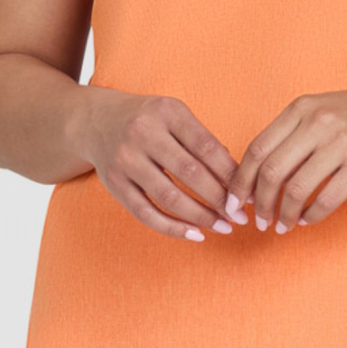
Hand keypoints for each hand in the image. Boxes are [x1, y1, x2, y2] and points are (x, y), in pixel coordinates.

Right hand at [70, 87, 242, 241]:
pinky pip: (146, 213)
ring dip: (201, 217)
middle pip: (189, 173)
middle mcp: (143, 134)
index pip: (206, 147)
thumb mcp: (175, 115)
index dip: (231, 174)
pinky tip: (196, 234)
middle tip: (241, 217)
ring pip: (168, 196)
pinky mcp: (114, 183)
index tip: (249, 194)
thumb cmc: (150, 119)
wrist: (97, 120)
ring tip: (224, 227)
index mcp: (167, 112)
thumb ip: (203, 140)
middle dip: (220, 199)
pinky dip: (173, 228)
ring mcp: (125, 160)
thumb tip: (238, 178)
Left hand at [222, 77, 346, 233]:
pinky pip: (326, 199)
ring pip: (295, 189)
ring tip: (281, 225)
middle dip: (258, 203)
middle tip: (257, 221)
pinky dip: (311, 216)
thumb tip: (258, 172)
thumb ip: (294, 132)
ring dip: (283, 214)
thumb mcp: (324, 109)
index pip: (256, 148)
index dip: (240, 180)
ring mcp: (341, 142)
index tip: (235, 202)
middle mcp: (318, 122)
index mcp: (301, 108)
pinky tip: (308, 220)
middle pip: (269, 171)